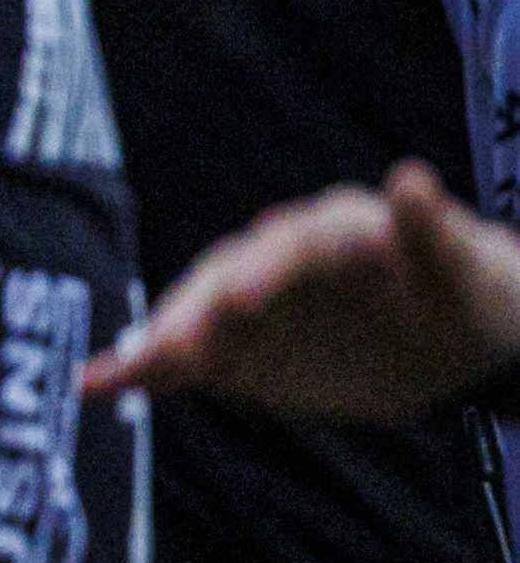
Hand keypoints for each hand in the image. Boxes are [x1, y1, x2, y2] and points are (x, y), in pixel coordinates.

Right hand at [91, 161, 519, 422]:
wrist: (454, 347)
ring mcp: (250, 306)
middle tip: (173, 348)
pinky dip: (141, 371)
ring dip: (159, 340)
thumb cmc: (467, 298)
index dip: (262, 272)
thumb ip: (433, 234)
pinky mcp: (235, 352)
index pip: (290, 248)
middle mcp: (277, 259)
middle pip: (226, 281)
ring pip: (196, 318)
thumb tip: (409, 176)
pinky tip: (94, 386)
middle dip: (196, 313)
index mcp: (332, 231)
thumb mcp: (468, 274)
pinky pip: (184, 361)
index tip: (240, 301)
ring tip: (117, 370)